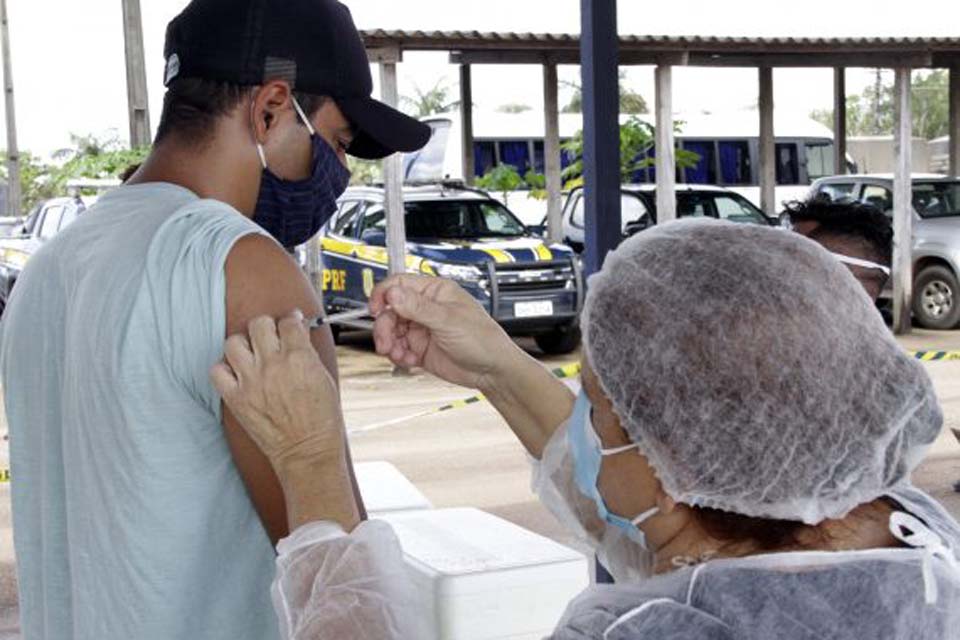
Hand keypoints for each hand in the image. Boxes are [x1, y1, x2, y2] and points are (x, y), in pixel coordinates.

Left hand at [210, 311, 344, 474]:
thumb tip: (298, 335)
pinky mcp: (236, 398)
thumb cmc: (321, 420)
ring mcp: (251, 381)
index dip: (291, 320)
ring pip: (234, 342)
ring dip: (244, 344)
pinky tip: (237, 373)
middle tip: (271, 336)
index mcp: (299, 358)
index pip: (288, 322)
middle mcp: (272, 365)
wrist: (307, 451)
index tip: (291, 324)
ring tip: (252, 353)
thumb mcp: (325, 378)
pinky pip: (217, 370)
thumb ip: (308, 353)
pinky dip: (225, 368)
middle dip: (267, 327)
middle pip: (259, 324)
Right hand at [369, 274, 517, 389]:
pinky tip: (409, 361)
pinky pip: (398, 348)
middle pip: (390, 311)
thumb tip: (394, 293)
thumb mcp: (448, 321)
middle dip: (384, 327)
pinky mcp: (420, 348)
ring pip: (391, 331)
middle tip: (386, 342)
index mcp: (435, 292)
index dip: (384, 295)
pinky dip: (398, 356)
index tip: (376, 309)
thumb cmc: (483, 339)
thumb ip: (419, 308)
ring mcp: (422, 328)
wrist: (492, 371)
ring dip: (389, 344)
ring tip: (398, 355)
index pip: (399, 284)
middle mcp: (426, 308)